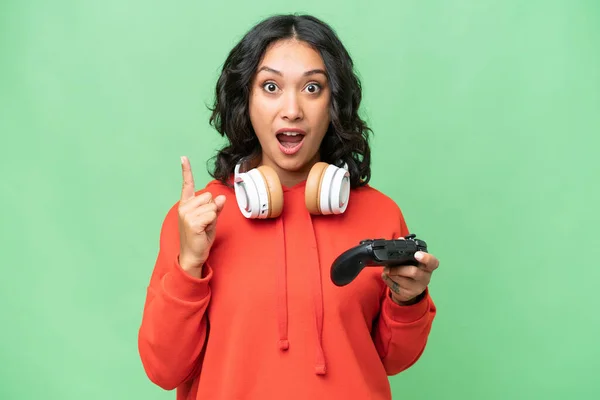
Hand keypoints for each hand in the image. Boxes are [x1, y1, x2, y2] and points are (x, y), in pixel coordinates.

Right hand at [178, 156, 225, 276]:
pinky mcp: (192, 222)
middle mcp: (184, 207)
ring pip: (211, 206)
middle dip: (212, 209)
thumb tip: (221, 198)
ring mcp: (187, 214)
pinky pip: (212, 214)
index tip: (183, 157)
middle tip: (205, 223)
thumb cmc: (201, 237)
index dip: (186, 170)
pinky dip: (212, 223)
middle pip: (208, 196)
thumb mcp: (210, 219)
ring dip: (212, 217)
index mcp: (186, 204)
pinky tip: (203, 231)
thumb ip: (215, 208)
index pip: (187, 185)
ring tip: (204, 228)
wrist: (194, 255)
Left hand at [381, 239, 438, 304]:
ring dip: (390, 273)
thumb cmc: (411, 269)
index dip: (426, 258)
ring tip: (387, 270)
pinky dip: (387, 280)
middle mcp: (425, 278)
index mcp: (428, 267)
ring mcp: (417, 288)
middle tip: (389, 267)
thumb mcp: (411, 260)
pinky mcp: (407, 294)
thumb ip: (406, 250)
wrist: (409, 289)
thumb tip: (400, 239)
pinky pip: (393, 286)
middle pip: (413, 272)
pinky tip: (388, 277)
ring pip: (401, 280)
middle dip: (398, 268)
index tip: (417, 254)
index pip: (433, 262)